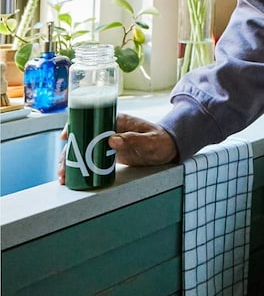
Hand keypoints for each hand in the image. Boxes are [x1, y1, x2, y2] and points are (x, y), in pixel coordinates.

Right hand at [58, 113, 177, 183]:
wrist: (169, 148)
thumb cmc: (161, 140)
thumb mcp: (149, 141)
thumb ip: (133, 139)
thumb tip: (111, 140)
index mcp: (118, 120)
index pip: (91, 118)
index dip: (75, 126)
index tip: (65, 137)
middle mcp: (110, 129)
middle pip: (83, 137)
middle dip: (69, 152)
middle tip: (62, 168)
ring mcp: (108, 141)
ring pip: (84, 149)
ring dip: (72, 161)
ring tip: (64, 177)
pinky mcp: (110, 153)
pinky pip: (91, 158)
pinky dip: (81, 166)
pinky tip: (73, 177)